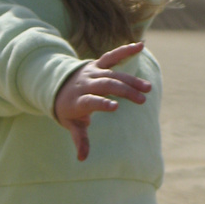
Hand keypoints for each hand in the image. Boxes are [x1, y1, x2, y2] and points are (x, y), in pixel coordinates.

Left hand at [53, 42, 149, 160]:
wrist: (56, 86)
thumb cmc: (68, 110)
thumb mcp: (71, 125)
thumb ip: (79, 139)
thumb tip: (82, 159)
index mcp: (78, 100)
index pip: (90, 101)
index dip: (102, 103)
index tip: (116, 107)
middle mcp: (85, 83)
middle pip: (106, 85)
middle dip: (124, 91)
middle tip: (142, 99)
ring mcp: (92, 72)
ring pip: (113, 74)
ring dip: (131, 80)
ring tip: (147, 88)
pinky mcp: (98, 64)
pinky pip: (112, 56)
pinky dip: (125, 50)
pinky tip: (141, 45)